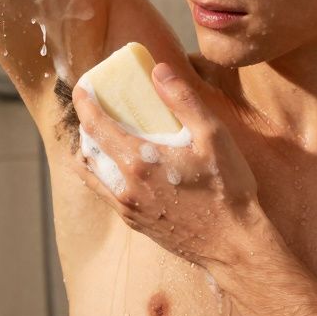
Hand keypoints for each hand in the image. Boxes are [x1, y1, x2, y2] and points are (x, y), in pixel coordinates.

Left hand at [72, 62, 267, 268]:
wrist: (233, 245)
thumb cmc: (227, 188)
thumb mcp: (212, 136)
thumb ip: (182, 100)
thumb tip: (158, 70)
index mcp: (138, 162)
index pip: (95, 125)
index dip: (84, 102)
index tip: (83, 87)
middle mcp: (124, 187)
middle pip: (88, 149)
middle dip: (86, 124)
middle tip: (95, 106)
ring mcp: (127, 208)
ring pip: (91, 175)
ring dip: (90, 151)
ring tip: (102, 134)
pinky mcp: (135, 223)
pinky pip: (106, 193)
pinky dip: (102, 174)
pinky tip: (119, 166)